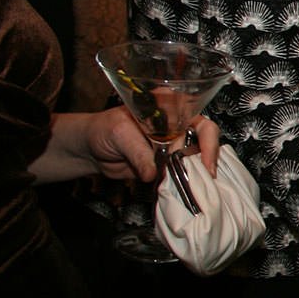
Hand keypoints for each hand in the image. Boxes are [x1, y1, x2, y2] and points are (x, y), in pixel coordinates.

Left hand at [87, 110, 221, 181]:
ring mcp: (175, 145)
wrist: (91, 150)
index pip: (198, 119)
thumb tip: (152, 173)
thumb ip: (138, 151)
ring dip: (198, 172)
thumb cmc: (103, 130)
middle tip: (201, 177)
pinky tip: (188, 189)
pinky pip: (184, 172)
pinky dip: (187, 181)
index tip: (205, 159)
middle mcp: (178, 125)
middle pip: (204, 140)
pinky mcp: (169, 163)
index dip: (207, 139)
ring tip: (198, 186)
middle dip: (204, 160)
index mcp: (170, 108)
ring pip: (197, 158)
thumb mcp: (119, 134)